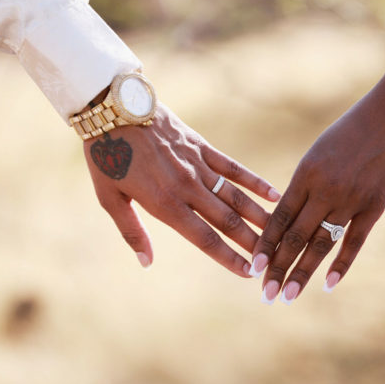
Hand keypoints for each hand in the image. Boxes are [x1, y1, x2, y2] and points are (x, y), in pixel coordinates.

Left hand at [84, 102, 279, 274]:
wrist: (113, 109)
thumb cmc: (107, 157)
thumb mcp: (109, 199)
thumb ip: (131, 232)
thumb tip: (146, 263)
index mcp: (165, 204)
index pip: (204, 239)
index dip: (228, 259)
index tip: (247, 273)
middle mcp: (187, 188)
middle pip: (227, 221)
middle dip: (251, 243)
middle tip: (270, 260)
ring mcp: (198, 166)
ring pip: (235, 197)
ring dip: (258, 217)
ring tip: (277, 233)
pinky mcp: (202, 147)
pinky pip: (233, 168)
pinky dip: (254, 182)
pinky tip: (274, 194)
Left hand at [252, 98, 384, 302]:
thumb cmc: (350, 132)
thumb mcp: (318, 153)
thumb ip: (303, 185)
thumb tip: (284, 215)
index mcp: (305, 174)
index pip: (279, 218)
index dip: (265, 245)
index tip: (253, 268)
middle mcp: (325, 190)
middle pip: (296, 237)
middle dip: (278, 267)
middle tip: (265, 294)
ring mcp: (351, 199)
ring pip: (321, 244)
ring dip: (304, 273)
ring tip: (289, 296)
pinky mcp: (375, 206)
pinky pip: (354, 241)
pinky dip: (341, 265)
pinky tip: (327, 284)